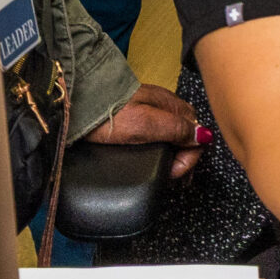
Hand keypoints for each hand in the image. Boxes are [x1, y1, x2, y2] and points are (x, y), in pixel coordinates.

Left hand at [81, 82, 207, 178]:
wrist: (76, 102)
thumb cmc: (109, 113)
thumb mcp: (146, 124)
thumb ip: (176, 129)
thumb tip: (203, 136)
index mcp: (169, 105)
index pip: (195, 131)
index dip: (189, 156)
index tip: (174, 173)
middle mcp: (162, 106)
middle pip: (185, 133)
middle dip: (183, 157)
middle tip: (170, 177)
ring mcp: (148, 111)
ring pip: (170, 134)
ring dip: (171, 154)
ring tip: (161, 171)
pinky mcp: (132, 117)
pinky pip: (155, 134)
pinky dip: (157, 148)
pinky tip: (148, 157)